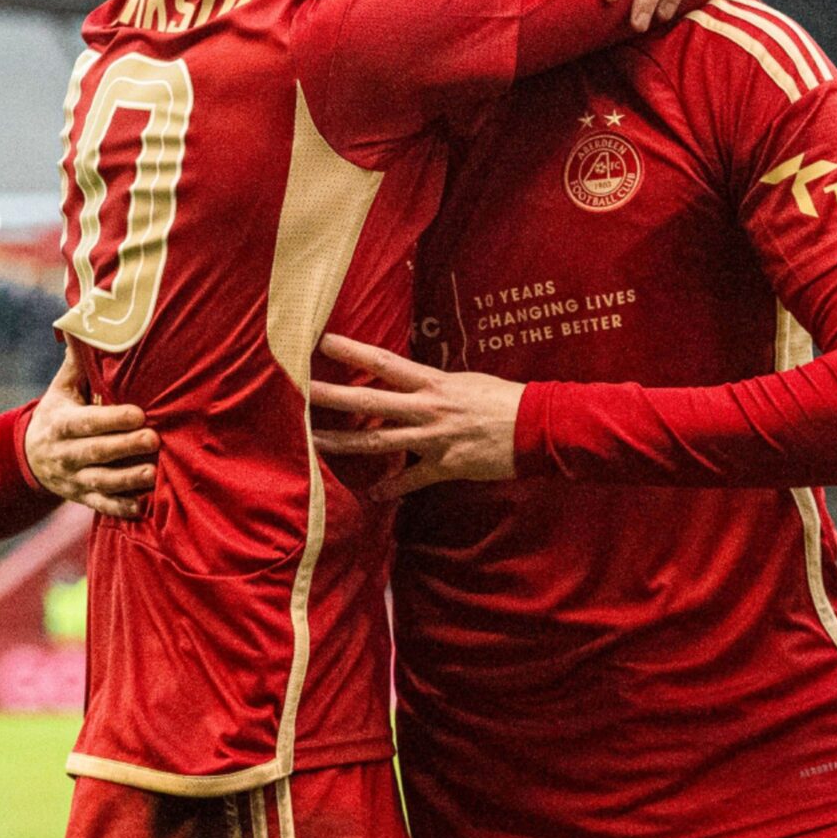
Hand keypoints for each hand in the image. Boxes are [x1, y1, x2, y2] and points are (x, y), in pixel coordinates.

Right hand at [25, 354, 157, 518]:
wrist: (29, 458)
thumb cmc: (58, 414)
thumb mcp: (61, 389)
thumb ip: (77, 363)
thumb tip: (84, 322)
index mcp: (59, 423)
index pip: (85, 422)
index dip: (111, 419)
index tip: (138, 414)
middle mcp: (64, 453)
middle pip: (94, 452)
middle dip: (124, 447)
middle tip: (154, 440)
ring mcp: (72, 479)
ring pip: (100, 482)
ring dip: (126, 480)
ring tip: (153, 473)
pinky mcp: (81, 498)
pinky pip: (101, 506)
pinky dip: (120, 508)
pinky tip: (142, 506)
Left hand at [305, 334, 523, 498]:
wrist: (537, 427)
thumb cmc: (504, 399)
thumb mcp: (466, 381)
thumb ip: (435, 385)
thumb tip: (411, 382)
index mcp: (433, 383)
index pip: (385, 363)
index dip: (354, 352)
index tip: (324, 342)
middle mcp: (427, 408)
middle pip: (369, 402)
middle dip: (332, 397)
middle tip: (299, 391)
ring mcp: (433, 439)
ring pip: (378, 442)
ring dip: (343, 444)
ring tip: (314, 443)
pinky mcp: (445, 466)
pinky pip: (411, 480)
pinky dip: (391, 488)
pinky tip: (372, 495)